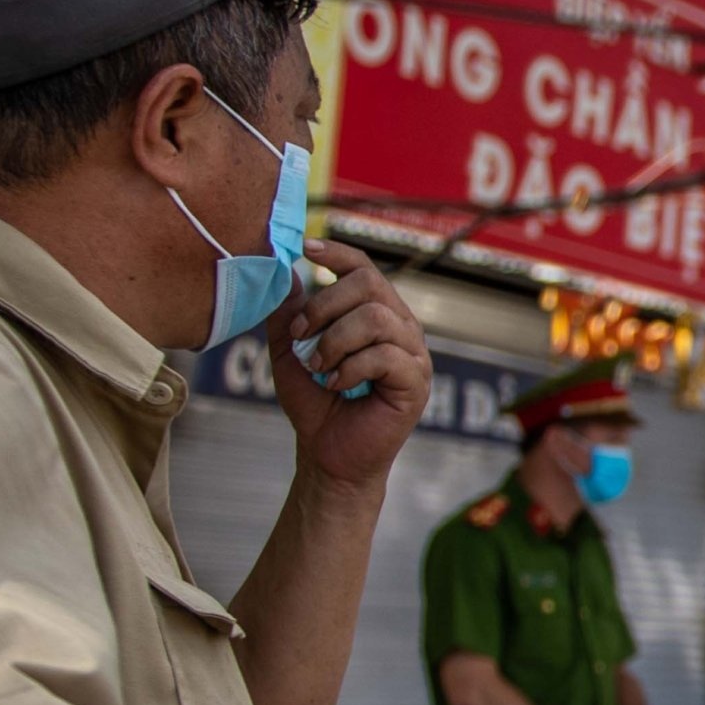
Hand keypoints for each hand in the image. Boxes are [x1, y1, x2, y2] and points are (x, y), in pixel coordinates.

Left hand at [266, 240, 432, 486]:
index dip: (338, 254)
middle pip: (370, 284)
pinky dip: (350, 367)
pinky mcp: (416, 382)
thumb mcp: (289, 351)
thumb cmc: (315, 404)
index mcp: (377, 315)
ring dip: (335, 340)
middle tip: (301, 335)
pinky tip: (336, 385)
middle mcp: (401, 328)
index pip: (364, 269)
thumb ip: (288, 313)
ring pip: (377, 318)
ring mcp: (414, 355)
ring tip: (318, 366)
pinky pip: (384, 356)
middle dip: (325, 305)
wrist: (328, 455)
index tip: (307, 248)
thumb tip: (287, 272)